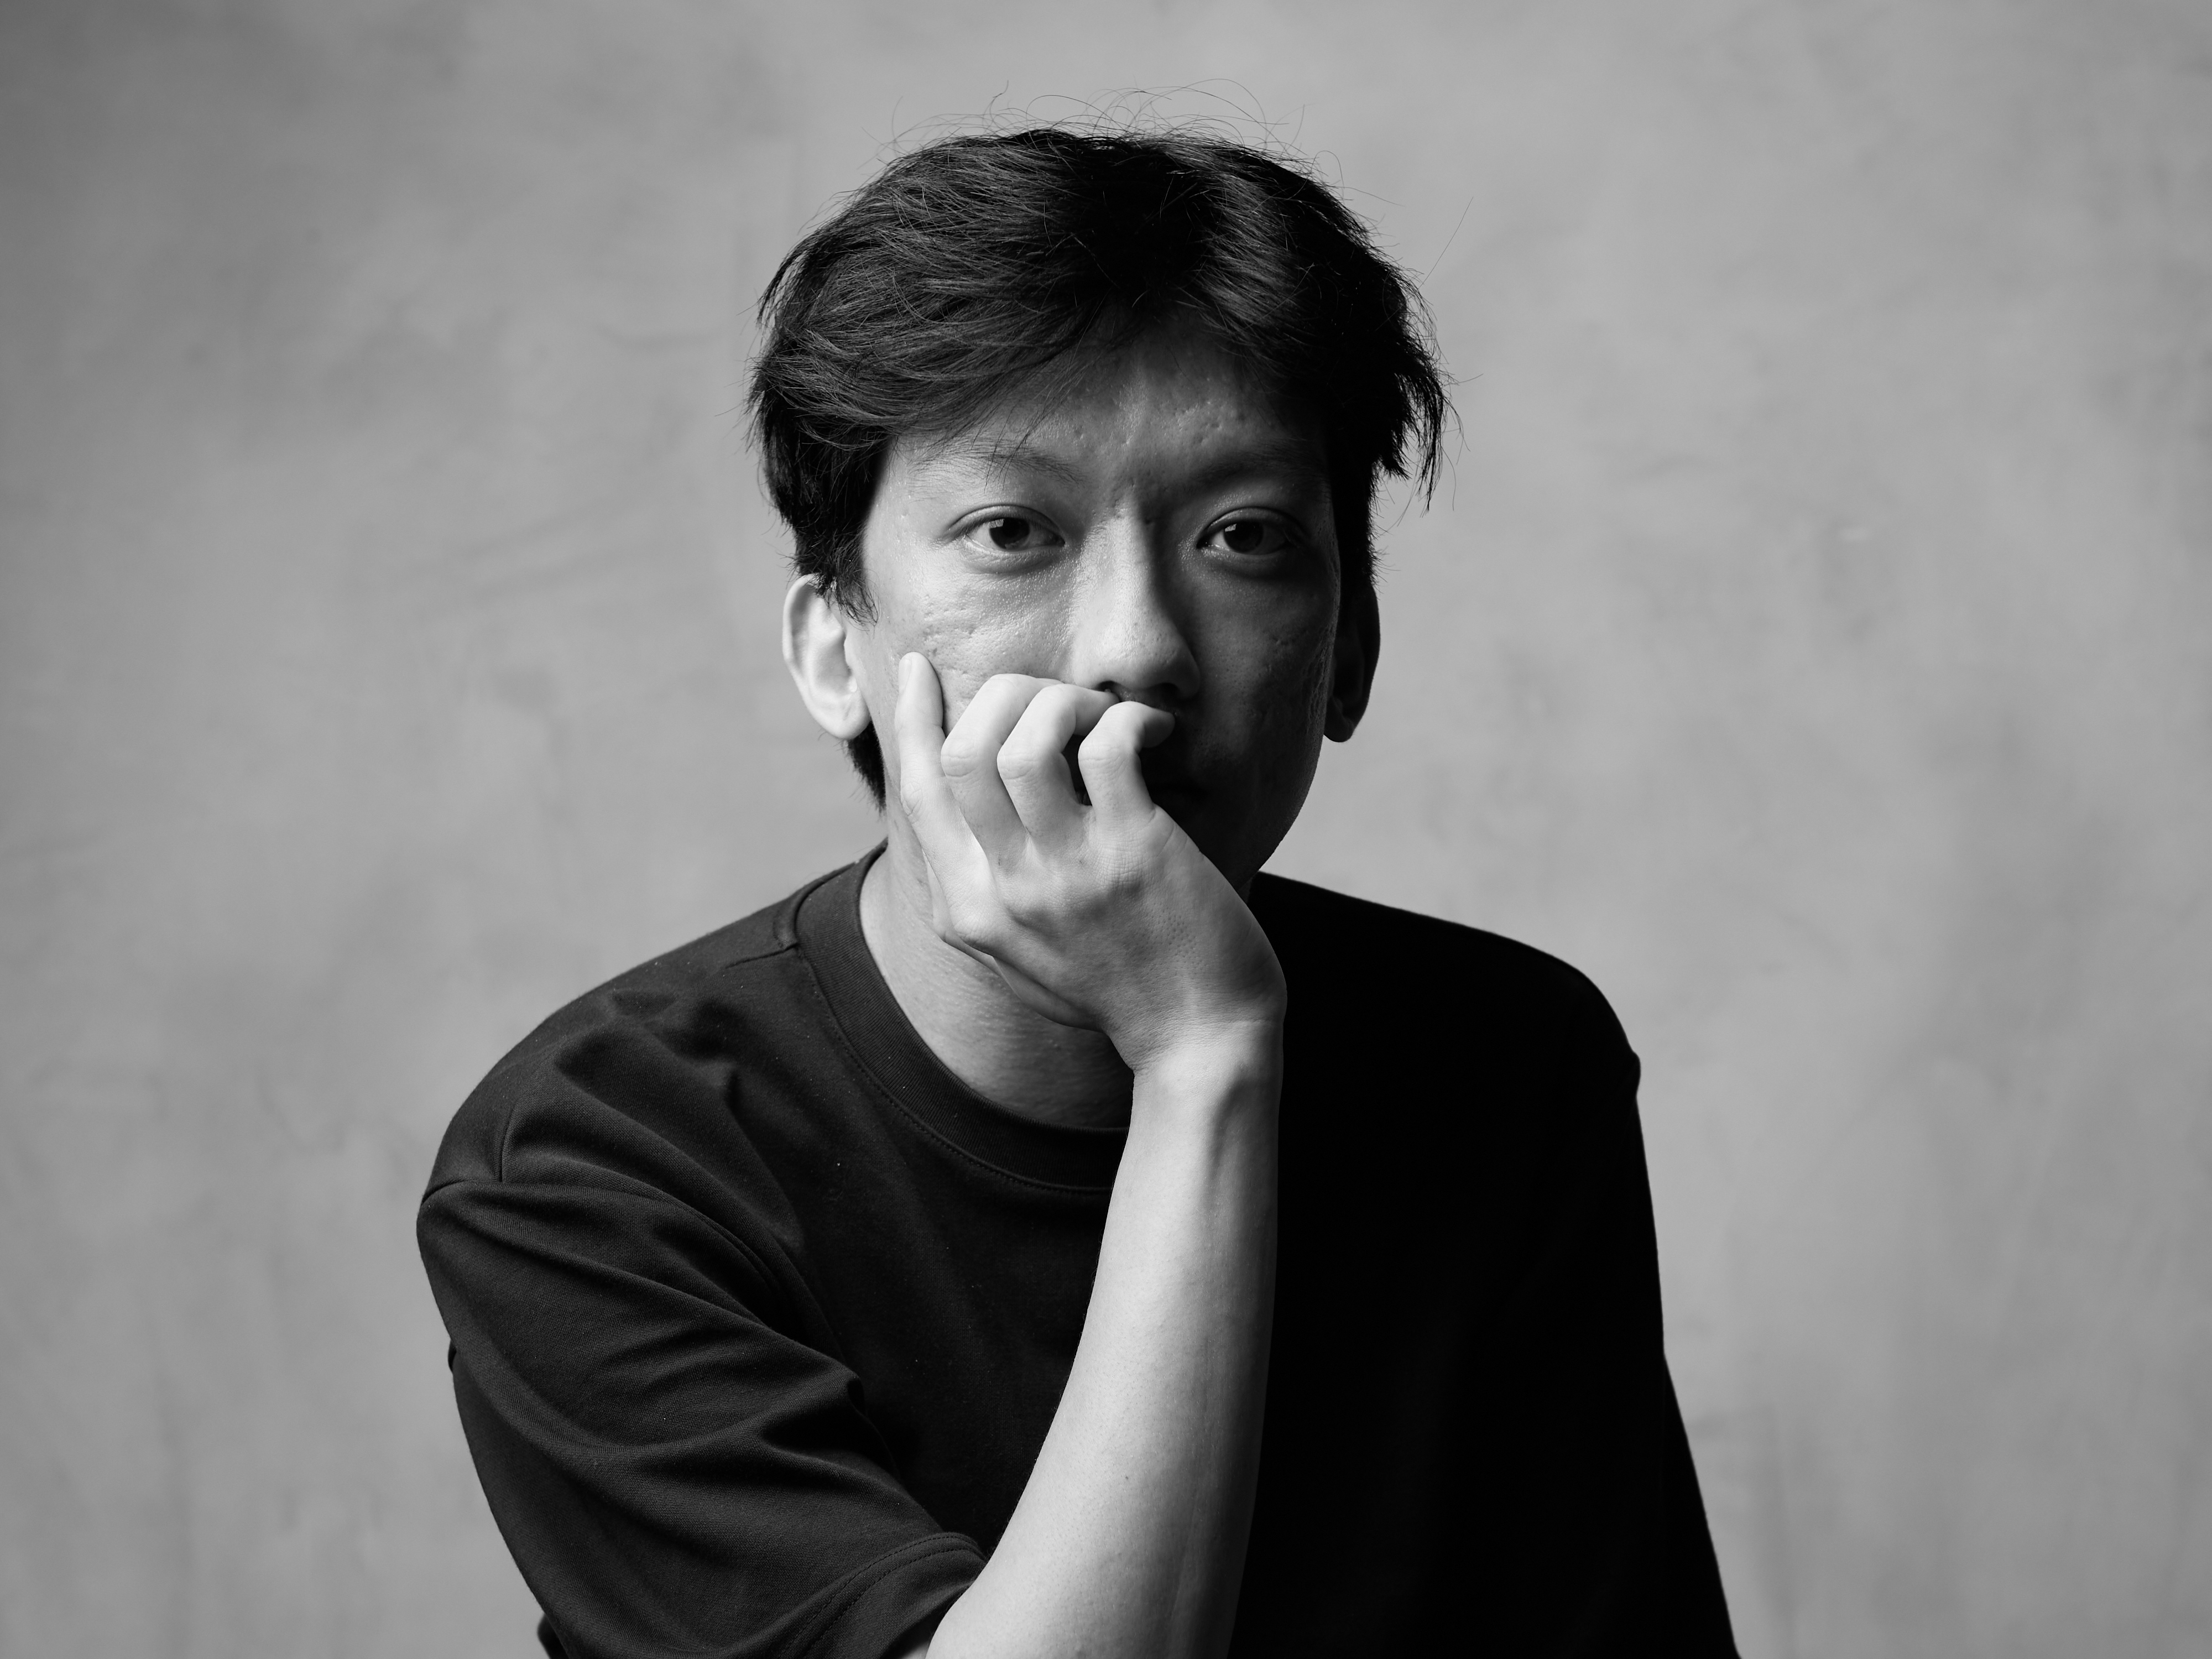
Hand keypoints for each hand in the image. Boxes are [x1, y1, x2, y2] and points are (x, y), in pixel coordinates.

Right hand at [893, 654, 1285, 1075]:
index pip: (917, 793)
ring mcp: (1068, 875)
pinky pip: (1108, 747)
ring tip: (1105, 712)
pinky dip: (1128, 718)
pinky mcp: (1134, 856)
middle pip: (960, 754)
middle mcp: (1005, 892)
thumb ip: (980, 895)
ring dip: (1063, 702)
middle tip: (1049, 694)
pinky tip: (1156, 730)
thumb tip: (958, 821)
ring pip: (1022, 742)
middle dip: (998, 696)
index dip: (910, 719)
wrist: (1199, 1041)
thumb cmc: (1119, 989)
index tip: (918, 671)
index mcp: (968, 911)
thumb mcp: (1018, 957)